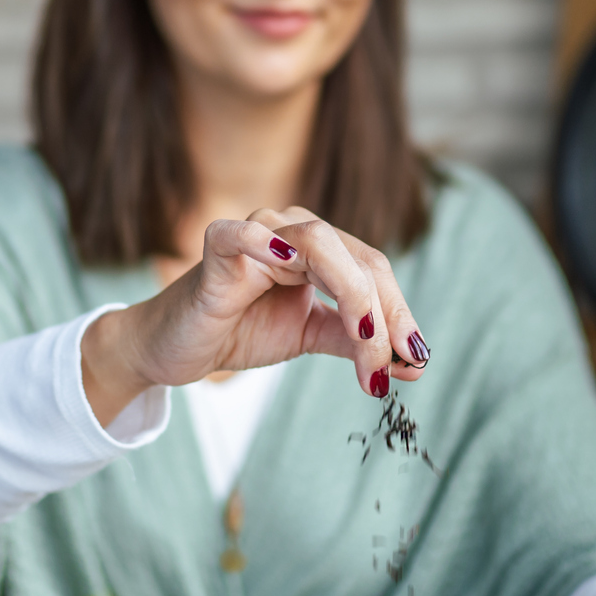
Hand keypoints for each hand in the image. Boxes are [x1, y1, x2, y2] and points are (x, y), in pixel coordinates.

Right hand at [79, 208, 430, 423]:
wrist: (178, 348)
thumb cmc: (241, 330)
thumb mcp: (311, 336)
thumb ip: (357, 343)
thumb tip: (414, 365)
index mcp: (321, 247)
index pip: (375, 271)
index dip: (400, 314)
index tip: (416, 362)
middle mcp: (294, 230)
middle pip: (358, 259)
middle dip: (382, 316)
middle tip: (389, 365)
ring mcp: (256, 233)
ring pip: (319, 245)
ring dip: (351, 296)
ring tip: (365, 340)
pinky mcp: (217, 247)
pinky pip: (243, 235)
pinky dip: (265, 245)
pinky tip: (286, 265)